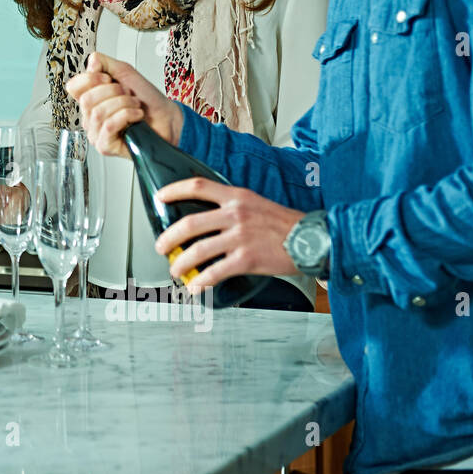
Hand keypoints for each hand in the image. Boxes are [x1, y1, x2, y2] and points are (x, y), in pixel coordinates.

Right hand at [64, 52, 182, 158]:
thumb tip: (91, 62)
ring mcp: (95, 132)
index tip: (109, 79)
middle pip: (87, 99)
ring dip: (124, 104)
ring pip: (99, 113)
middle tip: (127, 94)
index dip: (91, 79)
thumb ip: (105, 63)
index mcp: (91, 98)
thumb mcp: (125, 73)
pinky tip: (136, 117)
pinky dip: (127, 116)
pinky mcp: (104, 146)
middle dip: (114, 92)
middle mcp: (90, 116)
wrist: (166, 118)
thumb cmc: (147, 99)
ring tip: (135, 106)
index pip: (73, 87)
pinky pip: (108, 126)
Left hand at [151, 177, 302, 291]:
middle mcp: (236, 214)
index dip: (175, 190)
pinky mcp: (247, 259)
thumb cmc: (285, 224)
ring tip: (175, 270)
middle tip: (160, 247)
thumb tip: (207, 218)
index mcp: (236, 197)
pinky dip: (202, 281)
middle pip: (190, 224)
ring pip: (198, 250)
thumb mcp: (256, 203)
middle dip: (168, 238)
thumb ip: (232, 206)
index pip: (198, 186)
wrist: (312, 239)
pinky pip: (216, 271)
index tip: (160, 197)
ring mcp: (241, 237)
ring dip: (181, 263)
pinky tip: (196, 287)